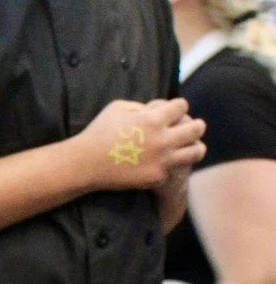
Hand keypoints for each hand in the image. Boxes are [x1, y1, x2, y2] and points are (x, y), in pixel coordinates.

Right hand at [76, 99, 205, 191]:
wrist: (86, 163)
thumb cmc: (99, 132)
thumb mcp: (118, 107)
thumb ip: (141, 106)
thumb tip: (156, 110)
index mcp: (154, 119)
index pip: (181, 107)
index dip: (178, 106)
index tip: (175, 110)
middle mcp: (163, 139)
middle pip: (196, 128)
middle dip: (196, 125)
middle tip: (195, 126)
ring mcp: (162, 160)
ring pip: (196, 152)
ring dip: (196, 146)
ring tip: (194, 146)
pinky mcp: (157, 177)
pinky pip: (174, 169)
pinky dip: (170, 165)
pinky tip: (163, 163)